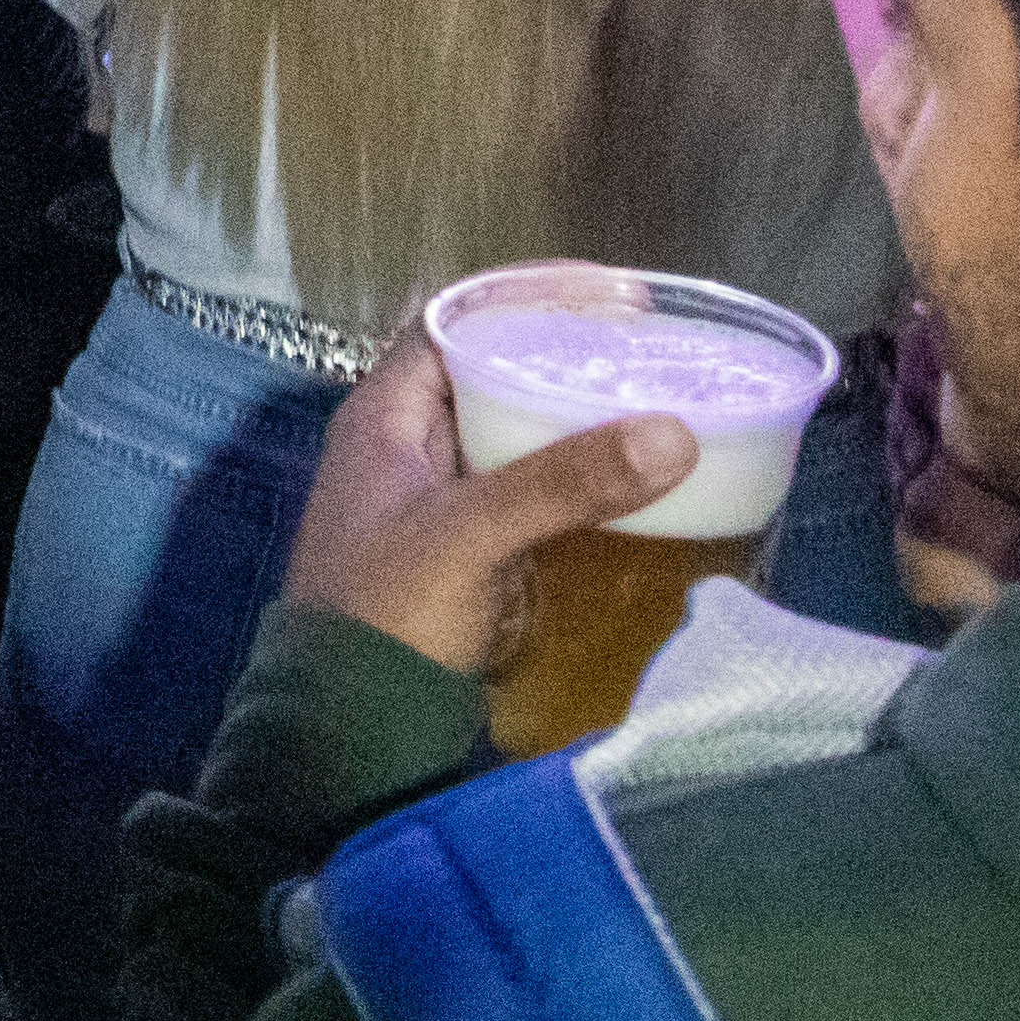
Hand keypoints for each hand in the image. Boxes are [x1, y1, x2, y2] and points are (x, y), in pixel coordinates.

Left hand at [283, 337, 692, 681]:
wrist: (349, 724)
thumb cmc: (387, 612)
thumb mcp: (470, 535)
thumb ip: (562, 483)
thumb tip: (670, 432)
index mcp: (385, 416)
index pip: (456, 321)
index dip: (528, 297)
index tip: (614, 297)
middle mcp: (407, 447)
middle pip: (492, 375)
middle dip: (567, 358)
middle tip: (656, 353)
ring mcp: (436, 501)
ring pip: (515, 436)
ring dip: (577, 420)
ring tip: (663, 405)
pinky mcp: (467, 554)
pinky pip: (528, 493)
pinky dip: (576, 480)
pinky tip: (634, 484)